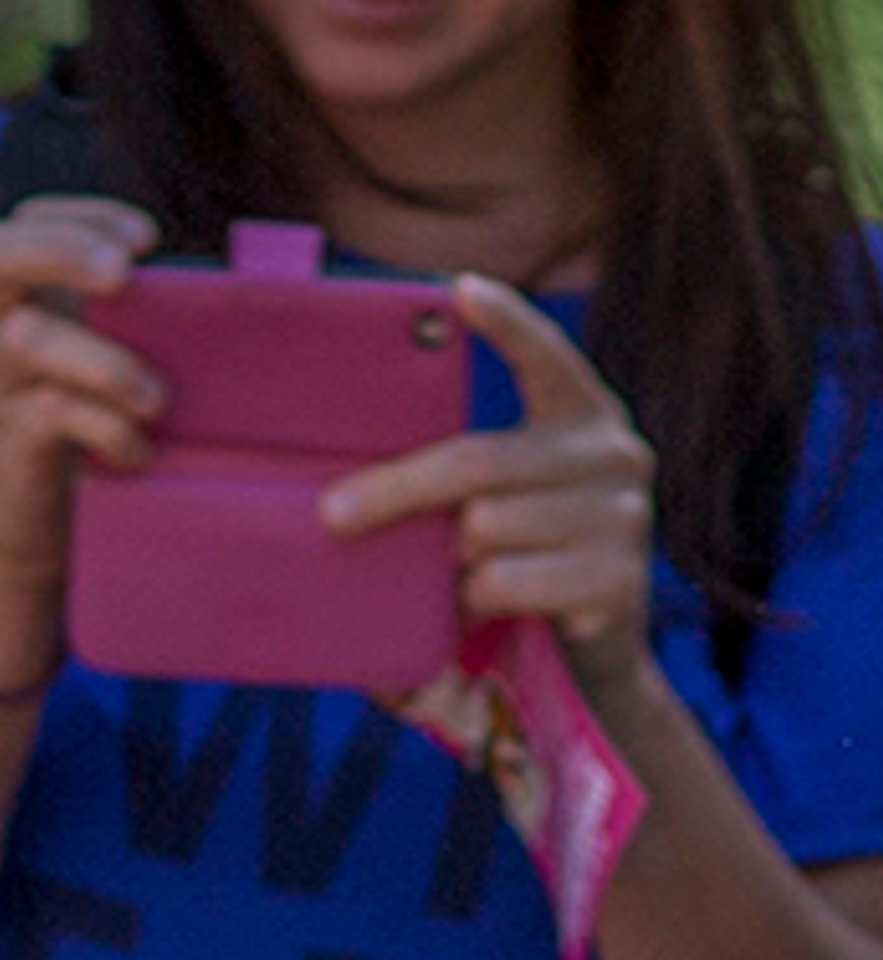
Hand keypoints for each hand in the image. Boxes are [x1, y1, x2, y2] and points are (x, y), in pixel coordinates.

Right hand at [0, 193, 165, 636]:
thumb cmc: (93, 438)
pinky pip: (52, 416)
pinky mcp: (9, 447)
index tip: (147, 242)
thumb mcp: (108, 366)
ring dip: (105, 360)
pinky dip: (107, 429)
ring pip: (27, 338)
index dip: (82, 216)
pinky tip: (141, 453)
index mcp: (30, 303)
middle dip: (62, 249)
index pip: (28, 222)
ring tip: (156, 399)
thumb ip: (150, 322)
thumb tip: (265, 276)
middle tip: (125, 275)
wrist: (31, 541)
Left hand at [326, 275, 656, 701]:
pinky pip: (505, 583)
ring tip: (461, 587)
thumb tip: (350, 494)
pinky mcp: (619, 579)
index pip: (546, 355)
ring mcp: (626, 514)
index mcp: (584, 418)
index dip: (506, 322)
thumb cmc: (524, 575)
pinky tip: (489, 616)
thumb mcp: (500, 513)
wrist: (593, 668)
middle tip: (333, 514)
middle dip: (398, 490)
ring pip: (485, 530)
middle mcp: (617, 452)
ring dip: (451, 570)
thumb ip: (462, 485)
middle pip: (478, 462)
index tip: (458, 290)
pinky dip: (476, 607)